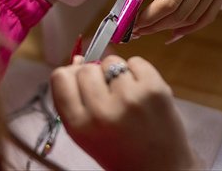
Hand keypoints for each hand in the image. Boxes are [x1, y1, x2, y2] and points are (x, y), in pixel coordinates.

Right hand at [51, 55, 197, 170]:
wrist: (161, 169)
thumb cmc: (119, 151)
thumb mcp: (86, 134)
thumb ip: (75, 100)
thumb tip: (77, 61)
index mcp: (79, 125)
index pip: (60, 77)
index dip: (71, 77)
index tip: (82, 84)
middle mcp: (101, 111)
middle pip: (86, 68)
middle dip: (96, 77)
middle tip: (109, 96)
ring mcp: (129, 98)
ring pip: (111, 62)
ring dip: (117, 73)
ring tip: (127, 96)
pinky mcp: (154, 88)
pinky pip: (135, 61)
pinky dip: (138, 72)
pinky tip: (142, 92)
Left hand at [134, 0, 221, 38]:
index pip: (169, 1)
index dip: (149, 16)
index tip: (133, 21)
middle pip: (180, 13)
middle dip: (155, 25)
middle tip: (136, 30)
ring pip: (193, 17)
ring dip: (169, 27)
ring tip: (149, 29)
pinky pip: (209, 14)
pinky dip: (191, 26)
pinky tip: (174, 32)